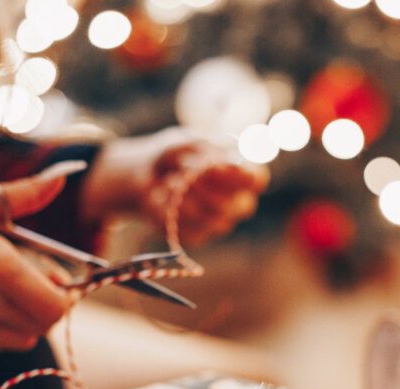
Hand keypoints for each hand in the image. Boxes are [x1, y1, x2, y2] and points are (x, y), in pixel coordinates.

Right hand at [0, 172, 72, 350]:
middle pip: (41, 326)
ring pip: (18, 339)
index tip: (56, 276)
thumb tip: (62, 176)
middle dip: (47, 306)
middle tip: (36, 281)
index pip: (55, 306)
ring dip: (24, 318)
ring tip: (5, 288)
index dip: (64, 295)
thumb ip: (25, 195)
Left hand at [81, 128, 268, 246]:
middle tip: (184, 170)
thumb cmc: (171, 154)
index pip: (258, 180)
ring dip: (187, 198)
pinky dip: (171, 211)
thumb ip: (203, 149)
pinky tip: (162, 197)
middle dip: (209, 187)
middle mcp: (237, 201)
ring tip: (169, 180)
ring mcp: (218, 222)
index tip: (217, 166)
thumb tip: (219, 163)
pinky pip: (191, 231)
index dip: (243, 176)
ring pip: (215, 220)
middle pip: (241, 207)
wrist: (142, 173)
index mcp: (242, 173)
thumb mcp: (184, 141)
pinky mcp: (197, 235)